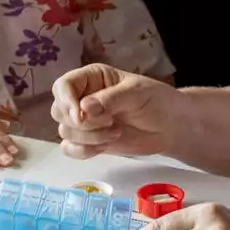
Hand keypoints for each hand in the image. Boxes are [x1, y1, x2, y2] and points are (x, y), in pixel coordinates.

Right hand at [50, 63, 178, 158]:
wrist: (171, 127)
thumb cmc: (157, 101)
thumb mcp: (136, 93)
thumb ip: (110, 99)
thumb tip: (83, 108)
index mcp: (92, 78)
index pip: (63, 86)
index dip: (65, 100)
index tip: (79, 115)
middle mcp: (83, 98)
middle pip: (58, 110)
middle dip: (81, 122)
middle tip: (109, 122)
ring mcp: (85, 121)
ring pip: (65, 131)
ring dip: (89, 137)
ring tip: (116, 133)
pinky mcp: (89, 141)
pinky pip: (69, 149)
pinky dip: (83, 151)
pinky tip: (104, 147)